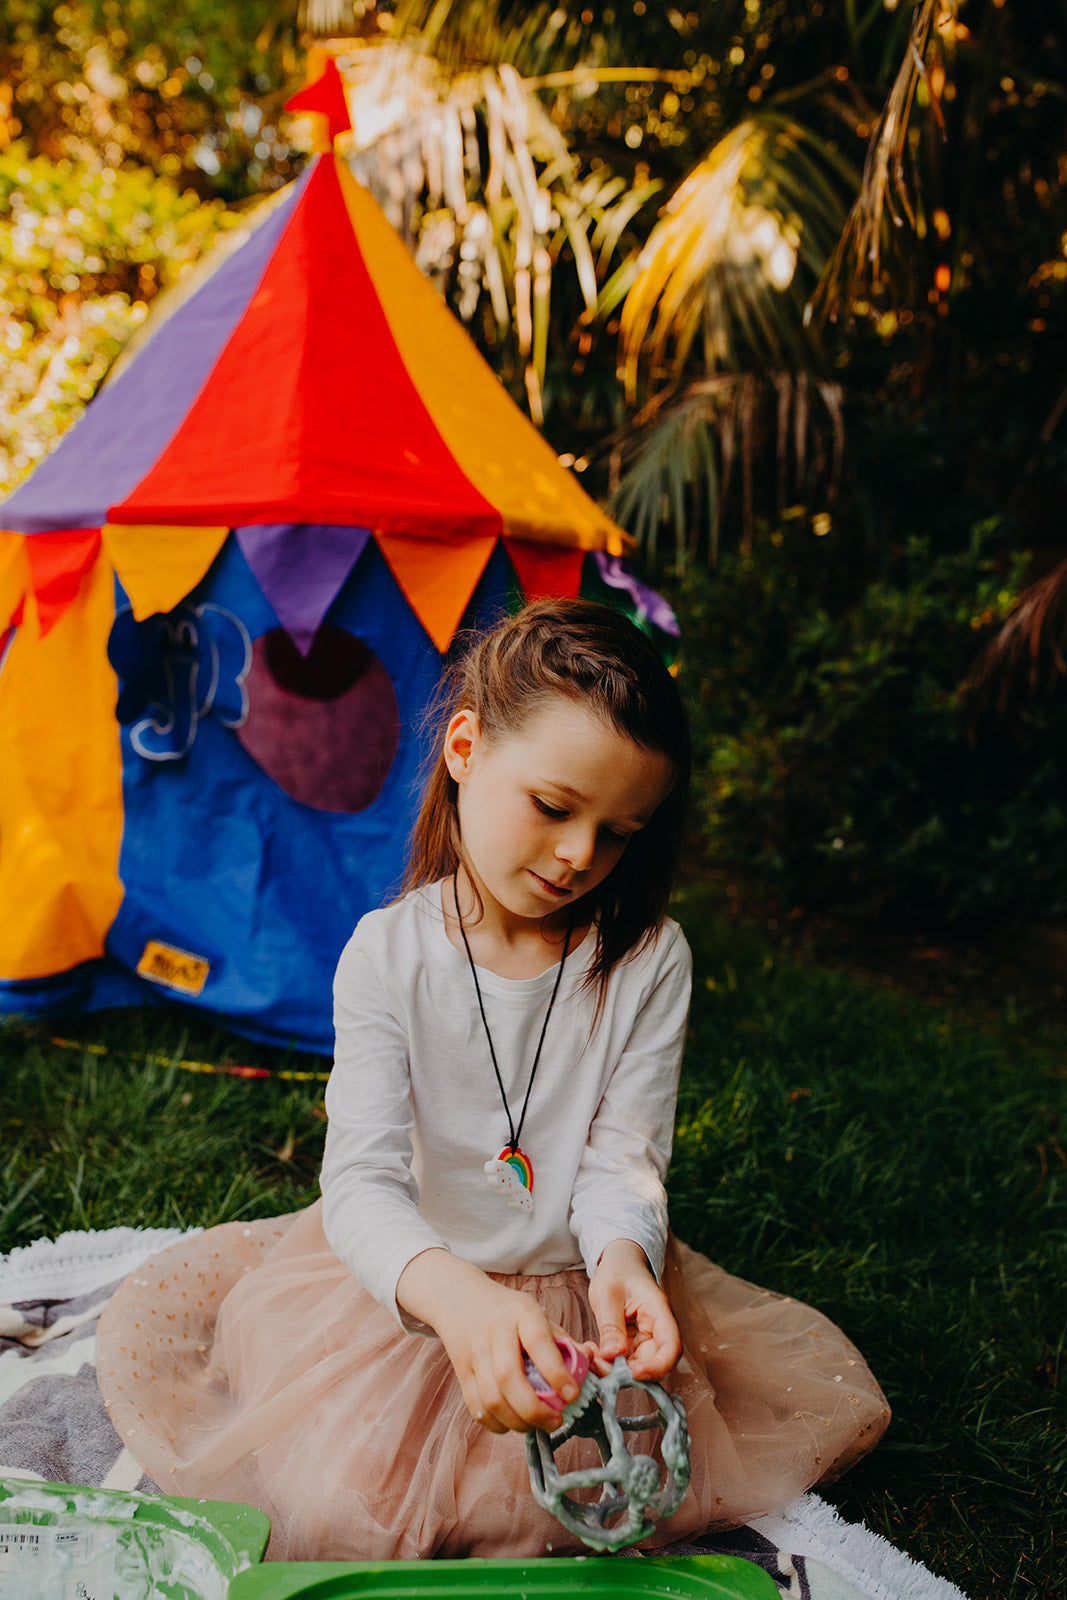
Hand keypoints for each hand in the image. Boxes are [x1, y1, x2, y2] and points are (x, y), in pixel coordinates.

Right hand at [396, 1249, 580, 1433]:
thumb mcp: (538, 1315)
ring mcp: (475, 1353)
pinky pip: (476, 1407)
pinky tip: (512, 1423)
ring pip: (490, 1398)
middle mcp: (495, 1332)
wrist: (461, 1299)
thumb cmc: (509, 1312)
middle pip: (508, 1377)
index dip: (556, 1372)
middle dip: (534, 1408)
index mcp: (521, 1313)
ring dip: (517, 1421)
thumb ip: (565, 1343)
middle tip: (556, 1421)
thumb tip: (597, 1369)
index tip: (573, 1394)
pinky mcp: (462, 1372)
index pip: (538, 1342)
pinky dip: (495, 1424)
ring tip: (536, 1425)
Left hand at [588, 1238, 680, 1381]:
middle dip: (631, 1373)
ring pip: (638, 1365)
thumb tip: (612, 1355)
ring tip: (594, 1360)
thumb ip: (611, 1325)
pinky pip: (626, 1361)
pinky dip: (611, 1364)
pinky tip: (594, 1354)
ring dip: (618, 1371)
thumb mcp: (607, 1294)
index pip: (671, 1347)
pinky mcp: (633, 1344)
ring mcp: (645, 1338)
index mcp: (659, 1312)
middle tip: (602, 1369)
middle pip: (655, 1362)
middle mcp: (657, 1329)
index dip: (657, 1366)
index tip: (634, 1373)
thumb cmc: (617, 1272)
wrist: (619, 1263)